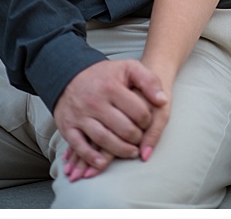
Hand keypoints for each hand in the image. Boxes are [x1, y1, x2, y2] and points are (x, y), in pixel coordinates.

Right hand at [52, 59, 166, 176]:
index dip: (147, 121)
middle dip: (137, 138)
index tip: (145, 122)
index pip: (139, 113)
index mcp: (111, 87)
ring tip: (131, 151)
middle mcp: (94, 101)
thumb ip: (149, 80)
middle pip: (125, 129)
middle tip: (138, 137)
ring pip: (105, 140)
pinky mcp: (68, 126)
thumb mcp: (128, 68)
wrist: (68, 75)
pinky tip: (103, 162)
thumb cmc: (104, 76)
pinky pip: (80, 146)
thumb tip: (162, 101)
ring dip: (122, 150)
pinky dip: (92, 158)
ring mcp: (80, 115)